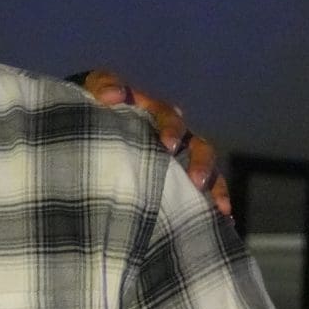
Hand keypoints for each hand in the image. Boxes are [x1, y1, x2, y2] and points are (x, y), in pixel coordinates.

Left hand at [78, 71, 227, 215]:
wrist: (85, 125)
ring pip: (206, 173)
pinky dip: (210, 206)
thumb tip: (113, 96)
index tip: (168, 146)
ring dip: (215, 188)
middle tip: (196, 181)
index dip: (173, 131)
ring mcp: (178, 162)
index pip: (171, 119)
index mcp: (156, 115)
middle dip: (201, 164)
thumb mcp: (93, 89)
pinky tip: (222, 222)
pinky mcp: (175, 184)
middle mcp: (175, 138)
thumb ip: (103, 86)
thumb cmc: (93, 106)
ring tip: (220, 208)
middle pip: (199, 148)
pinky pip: (198, 195)